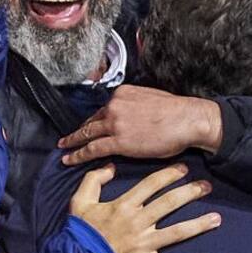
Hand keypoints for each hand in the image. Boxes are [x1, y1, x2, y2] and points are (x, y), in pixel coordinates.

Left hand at [58, 85, 221, 164]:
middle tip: (67, 138)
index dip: (95, 120)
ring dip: (73, 142)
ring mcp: (114, 123)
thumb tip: (134, 115)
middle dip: (79, 130)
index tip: (89, 126)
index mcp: (122, 94)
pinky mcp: (118, 141)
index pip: (104, 109)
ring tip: (64, 148)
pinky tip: (70, 159)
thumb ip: (136, 105)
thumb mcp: (151, 98)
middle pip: (92, 120)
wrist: (187, 120)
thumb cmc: (176, 112)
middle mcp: (114, 106)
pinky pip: (92, 149)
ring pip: (87, 134)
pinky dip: (78, 154)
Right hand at [69, 163, 219, 252]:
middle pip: (169, 204)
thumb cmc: (79, 232)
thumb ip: (93, 180)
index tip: (184, 169)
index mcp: (124, 206)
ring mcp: (144, 245)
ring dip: (198, 225)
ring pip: (177, 232)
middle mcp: (138, 223)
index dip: (169, 175)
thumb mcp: (80, 201)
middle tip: (206, 186)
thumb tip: (110, 166)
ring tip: (217, 218)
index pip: (151, 185)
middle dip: (190, 193)